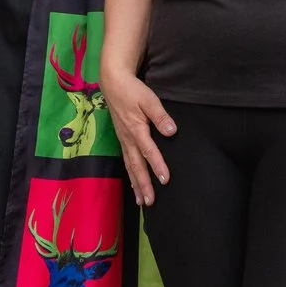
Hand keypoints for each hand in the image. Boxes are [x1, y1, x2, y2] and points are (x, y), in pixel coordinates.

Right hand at [104, 71, 173, 203]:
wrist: (113, 84)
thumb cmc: (133, 90)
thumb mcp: (149, 99)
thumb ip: (160, 116)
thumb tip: (172, 132)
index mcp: (136, 129)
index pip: (149, 151)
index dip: (157, 166)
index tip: (165, 180)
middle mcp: (129, 139)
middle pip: (137, 166)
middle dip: (143, 185)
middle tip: (150, 202)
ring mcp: (124, 140)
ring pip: (130, 167)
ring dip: (136, 184)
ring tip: (141, 201)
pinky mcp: (122, 139)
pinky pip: (127, 161)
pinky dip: (131, 175)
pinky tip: (134, 184)